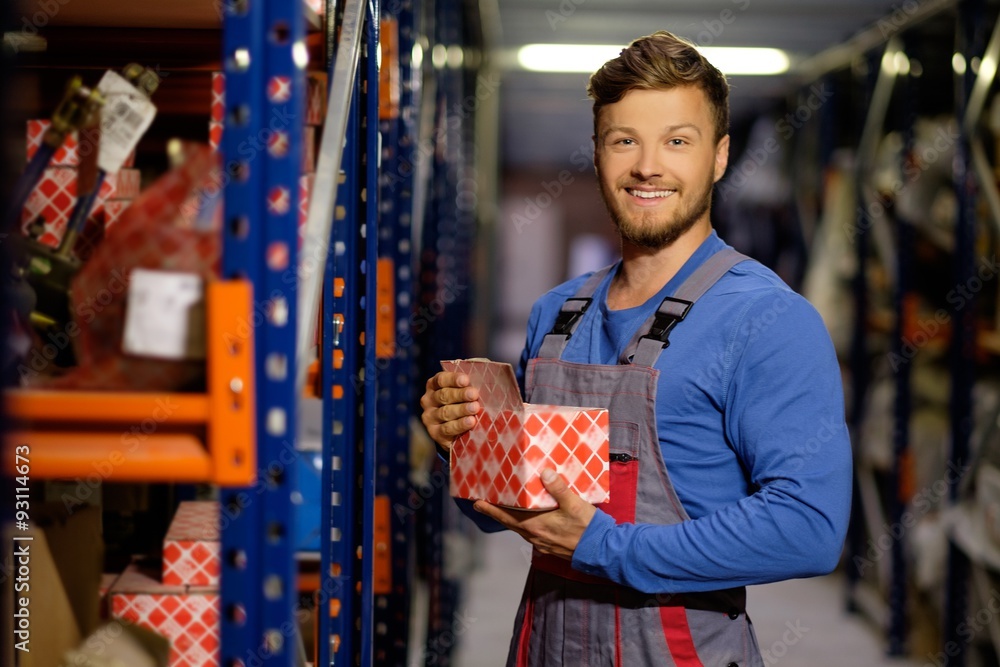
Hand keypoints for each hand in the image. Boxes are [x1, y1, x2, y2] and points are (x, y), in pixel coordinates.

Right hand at [420, 371, 480, 450]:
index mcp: (434, 386)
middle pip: (443, 395)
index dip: (453, 379)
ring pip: (445, 412)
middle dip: (460, 394)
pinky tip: (470, 422)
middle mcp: (428, 400)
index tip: (466, 380)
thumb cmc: (464, 404)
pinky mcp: (434, 433)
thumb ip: (469, 385)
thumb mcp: (464, 392)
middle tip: (474, 394)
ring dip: (461, 409)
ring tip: (475, 408)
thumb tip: (484, 376)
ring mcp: (430, 417)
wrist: (456, 432)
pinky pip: (447, 428)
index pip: (441, 379)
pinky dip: (460, 425)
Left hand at [473, 470, 596, 559]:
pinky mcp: (551, 546)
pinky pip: (531, 533)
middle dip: (497, 512)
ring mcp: (542, 543)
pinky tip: (530, 517)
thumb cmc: (588, 528)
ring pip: (520, 529)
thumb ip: (558, 488)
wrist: (603, 551)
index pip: (506, 517)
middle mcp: (535, 536)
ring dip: (511, 518)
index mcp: (536, 525)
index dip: (491, 510)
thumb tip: (544, 473)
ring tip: (505, 507)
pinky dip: (525, 524)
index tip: (476, 503)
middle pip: (510, 523)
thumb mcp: (574, 504)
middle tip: (484, 502)